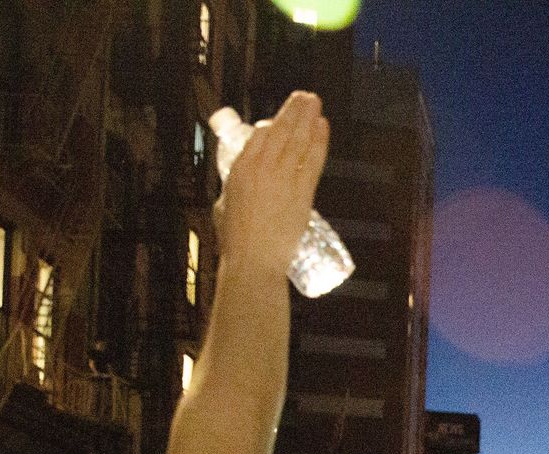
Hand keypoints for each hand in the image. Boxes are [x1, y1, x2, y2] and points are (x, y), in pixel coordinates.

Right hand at [214, 91, 329, 281]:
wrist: (253, 260)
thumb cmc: (236, 239)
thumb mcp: (226, 203)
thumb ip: (237, 185)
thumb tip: (245, 180)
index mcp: (240, 168)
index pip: (260, 136)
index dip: (274, 124)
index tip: (282, 118)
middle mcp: (262, 168)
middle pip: (281, 130)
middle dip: (294, 111)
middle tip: (304, 96)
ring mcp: (284, 178)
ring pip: (298, 140)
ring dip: (308, 118)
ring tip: (315, 102)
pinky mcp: (302, 193)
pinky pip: (312, 159)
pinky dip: (319, 141)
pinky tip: (323, 126)